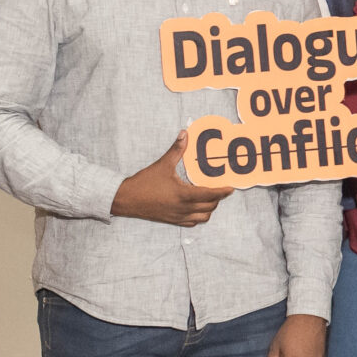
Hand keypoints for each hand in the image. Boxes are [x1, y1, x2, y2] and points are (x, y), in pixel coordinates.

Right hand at [111, 129, 231, 226]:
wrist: (125, 200)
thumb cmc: (143, 183)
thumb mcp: (162, 164)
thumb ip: (176, 149)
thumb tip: (185, 134)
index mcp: (183, 194)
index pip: (210, 195)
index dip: (222, 192)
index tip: (230, 188)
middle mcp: (183, 208)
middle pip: (210, 206)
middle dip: (218, 198)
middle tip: (220, 188)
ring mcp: (178, 216)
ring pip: (203, 217)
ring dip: (209, 208)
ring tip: (209, 197)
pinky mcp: (172, 221)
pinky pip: (192, 222)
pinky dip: (198, 215)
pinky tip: (196, 206)